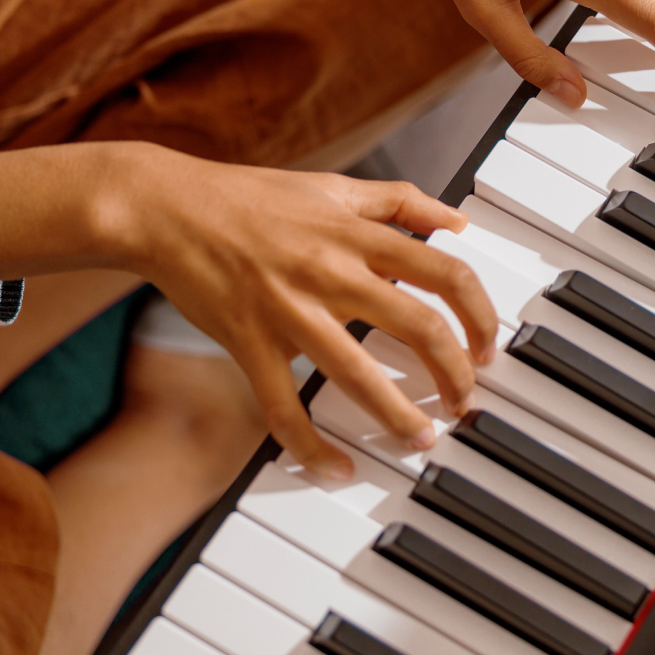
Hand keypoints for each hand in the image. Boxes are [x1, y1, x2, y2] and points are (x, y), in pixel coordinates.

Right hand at [0, 143, 497, 478]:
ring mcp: (289, 310)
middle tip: (466, 402)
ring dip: (399, 416)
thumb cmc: (251, 197)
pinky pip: (283, 408)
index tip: (487, 346)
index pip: (447, 273)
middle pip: (420, 327)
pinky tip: (335, 469)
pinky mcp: (248, 342)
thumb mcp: (334, 185)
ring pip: (359, 374)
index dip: (480, 314)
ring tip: (422, 440)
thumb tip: (456, 221)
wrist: (167, 207)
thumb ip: (399, 201)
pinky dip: (311, 447)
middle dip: (456, 374)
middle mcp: (332, 270)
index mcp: (357, 233)